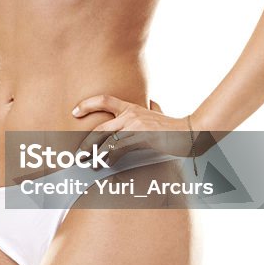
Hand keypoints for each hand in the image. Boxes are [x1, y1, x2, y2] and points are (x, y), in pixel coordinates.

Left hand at [71, 94, 191, 166]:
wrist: (189, 132)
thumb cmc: (173, 126)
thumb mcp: (160, 113)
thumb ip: (153, 108)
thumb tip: (152, 102)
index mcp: (131, 107)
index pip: (104, 100)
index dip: (87, 104)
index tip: (74, 112)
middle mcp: (130, 114)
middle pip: (100, 128)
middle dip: (86, 143)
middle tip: (78, 155)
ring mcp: (136, 125)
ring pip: (107, 141)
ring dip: (95, 155)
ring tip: (88, 164)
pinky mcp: (142, 137)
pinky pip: (120, 148)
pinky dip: (111, 158)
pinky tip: (106, 165)